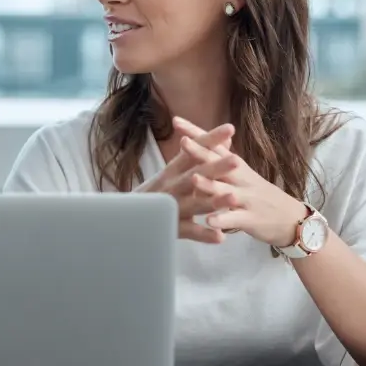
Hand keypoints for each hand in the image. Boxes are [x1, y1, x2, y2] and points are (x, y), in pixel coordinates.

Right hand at [136, 121, 242, 242]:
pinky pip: (189, 231)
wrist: (129, 216)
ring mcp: (171, 207)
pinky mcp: (172, 227)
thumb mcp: (175, 171)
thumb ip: (198, 156)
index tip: (230, 128)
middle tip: (235, 160)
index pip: (193, 151)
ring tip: (233, 198)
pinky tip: (220, 237)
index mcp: (173, 170)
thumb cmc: (158, 191)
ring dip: (213, 201)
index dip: (210, 140)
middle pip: (195, 175)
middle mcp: (172, 186)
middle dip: (214, 168)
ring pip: (194, 204)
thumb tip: (224, 140)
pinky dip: (203, 234)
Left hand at [174, 118, 305, 247]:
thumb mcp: (241, 174)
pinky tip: (209, 221)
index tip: (176, 120)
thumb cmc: (258, 195)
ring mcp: (246, 198)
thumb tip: (199, 142)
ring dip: (210, 185)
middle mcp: (240, 178)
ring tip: (194, 179)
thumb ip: (220, 160)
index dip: (196, 133)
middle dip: (200, 152)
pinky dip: (222, 220)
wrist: (292, 219)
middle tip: (183, 141)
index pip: (214, 145)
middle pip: (218, 162)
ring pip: (225, 191)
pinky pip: (235, 219)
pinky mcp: (251, 219)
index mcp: (235, 166)